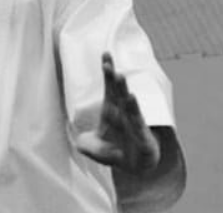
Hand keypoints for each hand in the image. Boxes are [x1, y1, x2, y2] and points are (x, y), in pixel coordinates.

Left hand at [76, 53, 160, 174]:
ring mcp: (135, 126)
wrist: (136, 168)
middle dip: (115, 80)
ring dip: (126, 95)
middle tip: (110, 66)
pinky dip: (137, 119)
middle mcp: (124, 115)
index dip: (108, 73)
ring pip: (131, 108)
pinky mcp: (144, 140)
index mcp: (112, 111)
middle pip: (120, 94)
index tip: (105, 55)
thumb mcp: (94, 149)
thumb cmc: (116, 150)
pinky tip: (134, 103)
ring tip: (122, 81)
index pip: (110, 88)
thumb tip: (78, 143)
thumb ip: (85, 144)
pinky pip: (140, 128)